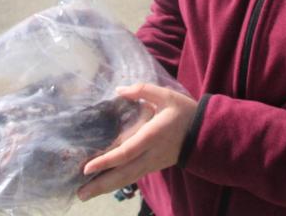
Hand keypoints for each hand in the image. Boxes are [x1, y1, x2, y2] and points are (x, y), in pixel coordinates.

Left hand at [76, 83, 197, 201]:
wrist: (206, 133)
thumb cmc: (184, 112)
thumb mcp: (166, 95)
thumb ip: (142, 90)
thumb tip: (118, 90)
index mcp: (152, 136)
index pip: (126, 152)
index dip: (106, 161)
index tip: (87, 167)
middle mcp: (151, 154)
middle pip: (123, 174)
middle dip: (100, 185)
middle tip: (79, 194)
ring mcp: (152, 163)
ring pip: (127, 179)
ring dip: (105, 188)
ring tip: (84, 195)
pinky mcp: (153, 166)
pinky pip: (132, 177)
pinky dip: (116, 183)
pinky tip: (102, 185)